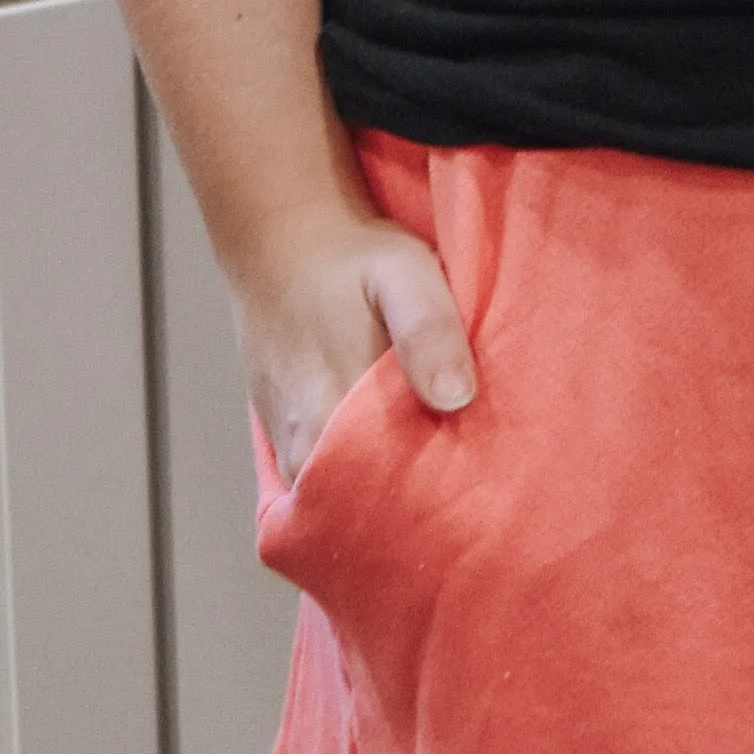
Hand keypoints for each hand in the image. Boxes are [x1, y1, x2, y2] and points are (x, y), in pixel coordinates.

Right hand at [232, 204, 477, 498]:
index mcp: (334, 415)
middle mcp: (304, 442)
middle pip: (362, 510)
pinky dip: (351, 484)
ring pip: (336, 501)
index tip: (472, 506)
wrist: (281, 237)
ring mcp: (288, 442)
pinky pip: (317, 482)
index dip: (431, 508)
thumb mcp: (405, 274)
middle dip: (410, 516)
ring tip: (431, 496)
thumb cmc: (350, 256)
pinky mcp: (282, 433)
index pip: (386, 499)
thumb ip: (428, 331)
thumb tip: (454, 398)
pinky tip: (389, 472)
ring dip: (379, 503)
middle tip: (464, 512)